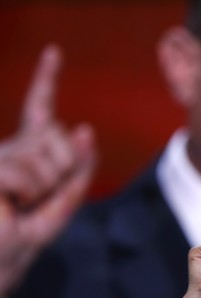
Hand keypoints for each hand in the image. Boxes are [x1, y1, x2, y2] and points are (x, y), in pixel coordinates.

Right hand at [0, 44, 96, 295]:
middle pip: (61, 137)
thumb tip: (84, 129)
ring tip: (23, 204)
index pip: (39, 111)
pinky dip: (28, 193)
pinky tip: (11, 203)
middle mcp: (11, 148)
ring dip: (46, 186)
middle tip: (42, 196)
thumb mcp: (62, 204)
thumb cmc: (26, 238)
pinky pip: (27, 172)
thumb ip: (78, 171)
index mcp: (28, 153)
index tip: (54, 53)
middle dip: (66, 169)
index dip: (46, 80)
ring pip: (47, 155)